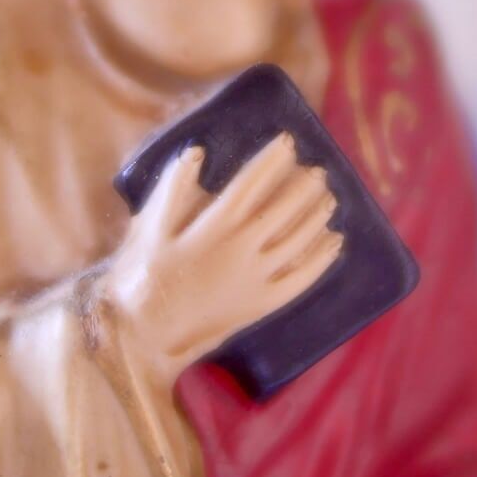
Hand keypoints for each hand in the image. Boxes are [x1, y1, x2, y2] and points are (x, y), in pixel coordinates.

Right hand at [108, 132, 342, 373]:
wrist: (145, 334)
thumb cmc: (141, 277)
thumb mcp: (150, 228)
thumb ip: (174, 189)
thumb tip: (196, 153)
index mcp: (214, 227)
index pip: (252, 183)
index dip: (272, 160)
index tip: (288, 142)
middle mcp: (242, 250)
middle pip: (284, 210)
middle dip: (304, 186)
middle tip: (319, 171)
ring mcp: (256, 279)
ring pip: (298, 240)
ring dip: (317, 216)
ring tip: (330, 198)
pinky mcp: (262, 304)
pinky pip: (301, 279)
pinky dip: (321, 259)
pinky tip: (334, 243)